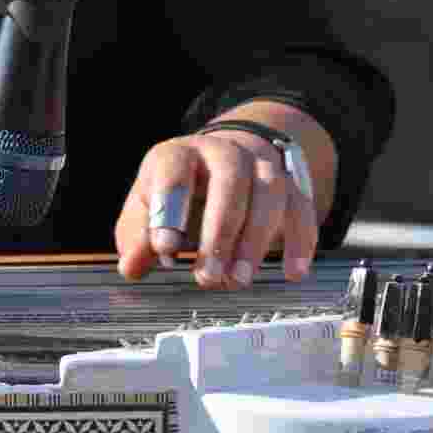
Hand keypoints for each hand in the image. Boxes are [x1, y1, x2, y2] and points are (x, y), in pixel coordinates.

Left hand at [114, 129, 318, 289]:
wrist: (219, 160)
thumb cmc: (175, 194)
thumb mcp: (145, 209)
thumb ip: (137, 236)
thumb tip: (131, 267)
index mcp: (178, 155)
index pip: (174, 172)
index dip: (170, 209)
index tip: (165, 250)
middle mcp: (223, 152)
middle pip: (230, 182)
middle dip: (219, 233)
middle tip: (207, 277)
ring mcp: (260, 165)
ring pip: (269, 193)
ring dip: (255, 241)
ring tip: (237, 281)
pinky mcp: (289, 184)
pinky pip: (301, 208)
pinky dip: (300, 241)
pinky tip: (293, 273)